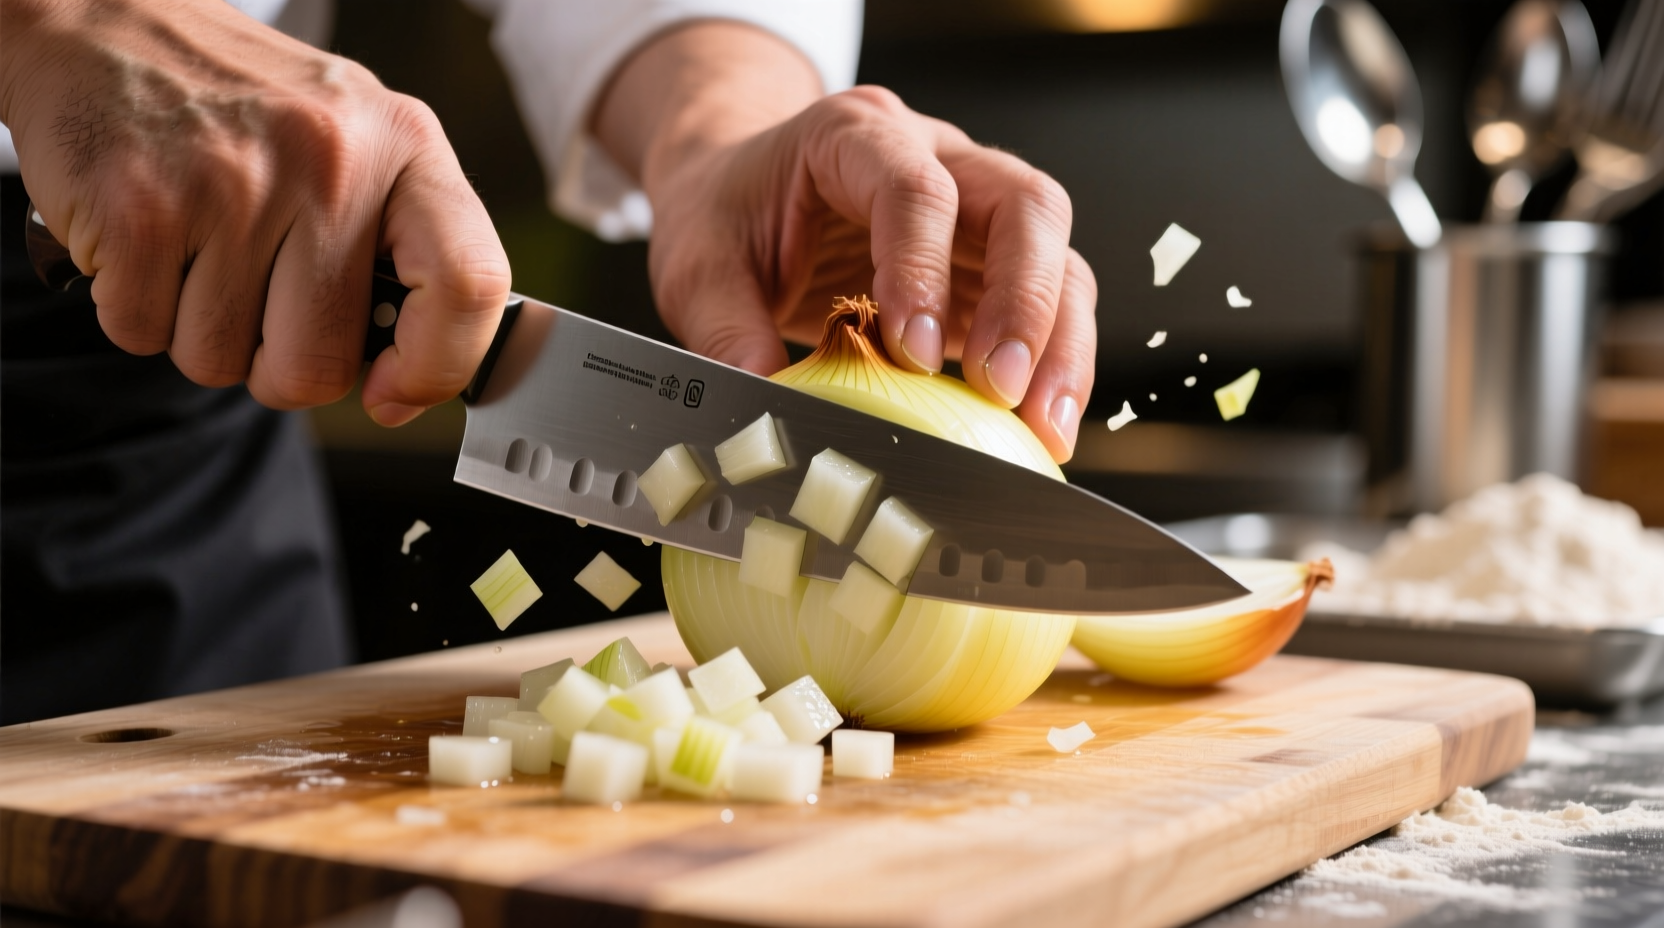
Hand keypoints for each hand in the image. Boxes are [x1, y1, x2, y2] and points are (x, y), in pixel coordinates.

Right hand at [0, 0, 510, 424]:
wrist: (99, 23)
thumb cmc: (244, 107)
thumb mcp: (355, 143)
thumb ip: (404, 248)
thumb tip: (415, 380)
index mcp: (406, 144)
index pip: (470, 284)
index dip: (438, 367)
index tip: (394, 395)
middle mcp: (330, 159)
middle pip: (322, 364)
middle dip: (280, 364)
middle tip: (257, 299)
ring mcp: (233, 181)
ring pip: (223, 360)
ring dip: (201, 331)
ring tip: (197, 247)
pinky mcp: (139, 205)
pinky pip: (144, 335)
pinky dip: (135, 309)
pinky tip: (146, 238)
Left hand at [594, 24, 1096, 462]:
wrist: (742, 190)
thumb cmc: (727, 213)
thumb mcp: (697, 265)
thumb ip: (724, 331)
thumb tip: (764, 402)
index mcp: (854, 136)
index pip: (915, 186)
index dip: (923, 268)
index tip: (912, 352)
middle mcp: (936, 156)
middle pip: (1024, 202)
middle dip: (1025, 299)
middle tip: (1001, 386)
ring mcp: (975, 209)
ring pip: (1058, 253)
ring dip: (1060, 341)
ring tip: (1043, 425)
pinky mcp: (992, 267)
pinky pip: (1053, 302)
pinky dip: (1056, 363)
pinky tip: (1040, 426)